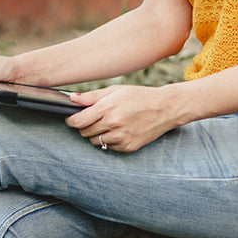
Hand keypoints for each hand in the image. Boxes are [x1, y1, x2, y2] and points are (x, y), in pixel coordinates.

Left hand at [65, 84, 181, 152]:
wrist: (165, 108)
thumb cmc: (141, 96)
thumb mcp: (117, 90)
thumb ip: (93, 96)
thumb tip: (72, 99)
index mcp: (108, 108)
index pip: (78, 121)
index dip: (71, 120)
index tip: (72, 119)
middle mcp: (113, 124)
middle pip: (84, 132)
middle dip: (85, 126)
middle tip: (94, 119)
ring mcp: (121, 137)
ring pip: (95, 141)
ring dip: (96, 134)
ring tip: (108, 124)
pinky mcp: (128, 146)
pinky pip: (109, 147)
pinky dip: (110, 140)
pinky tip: (119, 130)